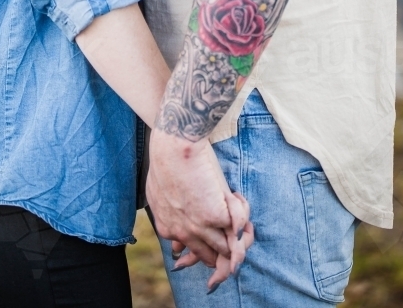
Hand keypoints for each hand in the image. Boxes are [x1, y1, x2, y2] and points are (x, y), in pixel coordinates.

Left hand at [146, 128, 252, 278]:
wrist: (173, 144)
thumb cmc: (167, 161)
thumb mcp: (159, 196)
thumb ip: (169, 221)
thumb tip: (176, 247)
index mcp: (167, 229)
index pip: (193, 255)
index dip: (209, 251)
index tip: (220, 244)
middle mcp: (184, 233)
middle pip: (213, 259)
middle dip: (229, 252)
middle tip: (238, 231)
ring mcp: (201, 227)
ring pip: (231, 250)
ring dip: (242, 235)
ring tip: (240, 210)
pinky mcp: (216, 216)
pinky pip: (240, 225)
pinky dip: (243, 211)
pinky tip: (237, 194)